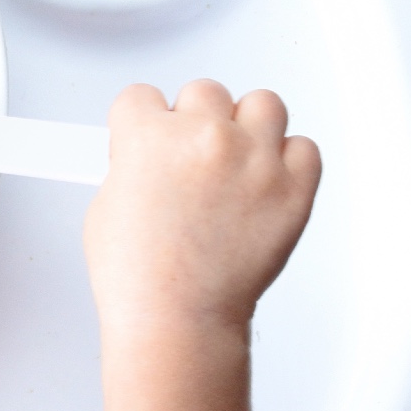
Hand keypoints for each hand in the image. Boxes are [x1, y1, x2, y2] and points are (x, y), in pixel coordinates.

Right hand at [85, 80, 320, 339]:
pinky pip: (305, 147)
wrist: (178, 319)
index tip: (146, 135)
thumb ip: (130, 166)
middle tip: (188, 157)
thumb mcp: (105, 208)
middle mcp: (205, 139)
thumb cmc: (139, 277)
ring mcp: (256, 160)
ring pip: (262, 104)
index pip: (141, 97)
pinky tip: (264, 182)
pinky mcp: (295, 187)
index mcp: (149, 138)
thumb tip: (149, 157)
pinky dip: (288, 160)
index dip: (140, 121)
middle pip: (203, 92)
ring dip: (246, 126)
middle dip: (193, 120)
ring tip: (233, 159)